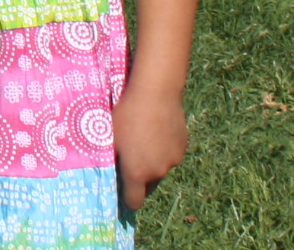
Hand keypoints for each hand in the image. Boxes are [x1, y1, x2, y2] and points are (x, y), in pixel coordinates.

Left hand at [112, 82, 187, 211]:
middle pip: (148, 185)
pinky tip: (155, 130)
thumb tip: (110, 170)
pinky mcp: (183, 147)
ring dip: (153, 162)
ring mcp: (173, 160)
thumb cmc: (126, 114)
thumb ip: (112, 158)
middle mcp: (158, 171)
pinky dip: (163, 149)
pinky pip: (170, 155)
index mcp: (137, 173)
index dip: (127, 199)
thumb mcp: (110, 136)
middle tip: (130, 159)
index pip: (134, 201)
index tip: (122, 191)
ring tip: (143, 139)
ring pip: (160, 168)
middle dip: (139, 178)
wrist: (156, 92)